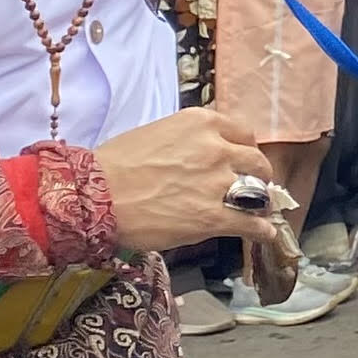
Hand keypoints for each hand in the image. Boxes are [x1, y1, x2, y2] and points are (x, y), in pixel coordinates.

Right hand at [94, 106, 282, 256]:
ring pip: (257, 193)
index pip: (243, 134)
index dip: (246, 151)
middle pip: (256, 162)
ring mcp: (217, 183)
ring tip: (260, 212)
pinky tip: (263, 235)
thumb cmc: (114, 165)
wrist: (93, 196)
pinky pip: (250, 224)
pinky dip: (260, 231)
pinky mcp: (211, 217)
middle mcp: (216, 149)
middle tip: (254, 188)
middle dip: (258, 176)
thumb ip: (188, 140)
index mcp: (202, 123)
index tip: (245, 162)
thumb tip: (200, 153)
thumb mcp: (157, 134)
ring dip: (260, 204)